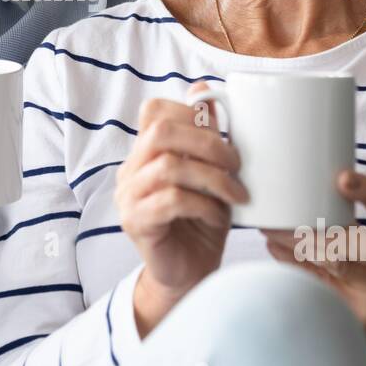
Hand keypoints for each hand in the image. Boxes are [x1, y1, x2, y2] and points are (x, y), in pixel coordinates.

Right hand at [116, 84, 248, 336]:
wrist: (190, 275)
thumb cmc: (202, 222)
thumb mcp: (212, 174)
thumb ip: (205, 138)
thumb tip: (205, 90)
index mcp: (146, 152)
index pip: (153, 111)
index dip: (189, 112)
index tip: (221, 132)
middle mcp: (131, 170)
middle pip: (160, 132)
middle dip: (206, 142)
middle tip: (237, 163)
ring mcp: (128, 196)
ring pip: (169, 167)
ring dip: (212, 178)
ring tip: (236, 194)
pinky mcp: (135, 222)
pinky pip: (170, 201)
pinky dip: (203, 204)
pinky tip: (218, 216)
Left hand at [263, 170, 365, 365]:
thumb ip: (352, 232)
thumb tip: (302, 201)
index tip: (342, 177)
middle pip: (352, 242)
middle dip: (309, 228)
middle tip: (278, 213)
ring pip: (333, 263)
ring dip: (295, 245)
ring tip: (269, 230)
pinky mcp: (361, 320)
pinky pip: (322, 289)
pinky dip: (296, 270)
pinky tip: (277, 254)